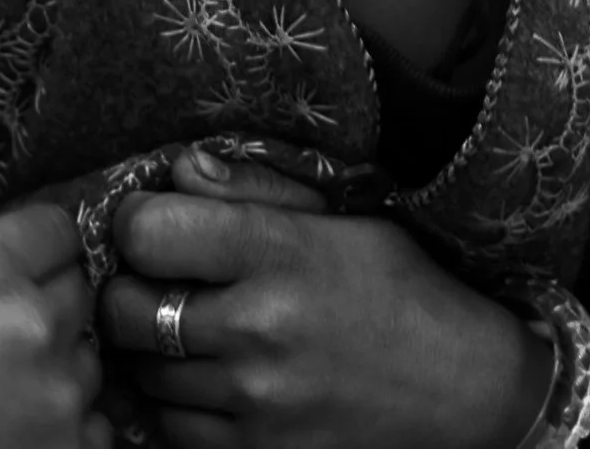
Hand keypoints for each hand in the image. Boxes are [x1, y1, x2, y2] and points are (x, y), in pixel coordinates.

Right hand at [0, 115, 109, 448]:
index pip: (55, 227)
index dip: (24, 246)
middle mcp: (31, 334)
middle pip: (78, 289)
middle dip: (42, 302)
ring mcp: (57, 406)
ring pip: (90, 360)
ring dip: (56, 366)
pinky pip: (97, 427)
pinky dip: (67, 430)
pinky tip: (6, 434)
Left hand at [96, 148, 549, 448]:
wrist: (467, 389)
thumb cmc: (399, 289)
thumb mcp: (340, 218)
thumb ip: (253, 191)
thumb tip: (178, 168)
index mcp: (277, 253)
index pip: (146, 231)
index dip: (136, 222)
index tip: (153, 225)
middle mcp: (258, 327)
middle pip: (121, 307)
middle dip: (127, 289)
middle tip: (155, 283)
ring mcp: (255, 400)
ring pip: (140, 373)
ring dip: (151, 352)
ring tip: (190, 333)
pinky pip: (171, 429)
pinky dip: (177, 406)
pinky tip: (208, 383)